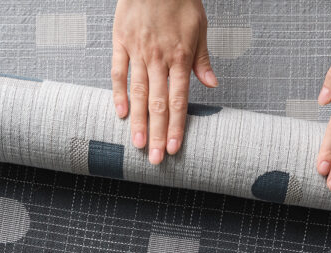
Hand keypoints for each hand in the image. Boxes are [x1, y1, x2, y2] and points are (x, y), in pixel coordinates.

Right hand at [112, 0, 216, 163]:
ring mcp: (138, 51)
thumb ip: (202, 60)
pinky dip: (119, 93)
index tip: (174, 148)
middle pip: (158, 104)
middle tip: (154, 159)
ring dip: (138, 121)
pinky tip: (121, 113)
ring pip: (138, 93)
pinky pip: (118, 72)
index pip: (178, 100)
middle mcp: (158, 59)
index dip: (176, 126)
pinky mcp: (121, 42)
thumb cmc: (181, 1)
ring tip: (137, 145)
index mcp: (180, 58)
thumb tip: (212, 85)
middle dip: (156, 134)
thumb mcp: (200, 28)